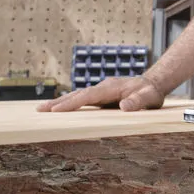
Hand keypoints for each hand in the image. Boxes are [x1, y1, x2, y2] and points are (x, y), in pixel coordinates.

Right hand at [36, 75, 163, 111]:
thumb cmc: (151, 92)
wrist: (153, 83)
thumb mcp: (149, 98)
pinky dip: (70, 103)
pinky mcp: (101, 96)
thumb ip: (138, 101)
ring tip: (43, 109)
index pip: (88, 95)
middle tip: (40, 110)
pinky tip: (60, 109)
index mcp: (111, 88)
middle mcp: (103, 87)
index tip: (56, 109)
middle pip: (77, 94)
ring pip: (78, 96)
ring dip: (61, 102)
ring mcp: (101, 90)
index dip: (72, 103)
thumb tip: (124, 106)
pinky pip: (83, 99)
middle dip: (59, 102)